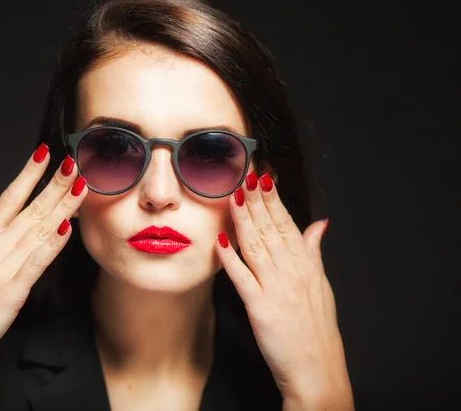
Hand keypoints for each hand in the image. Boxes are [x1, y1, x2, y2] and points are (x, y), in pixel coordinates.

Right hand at [0, 143, 87, 375]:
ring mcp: (2, 265)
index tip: (43, 154)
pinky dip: (52, 244)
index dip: (28, 174)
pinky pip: (37, 261)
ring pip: (39, 228)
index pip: (8, 197)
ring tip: (81, 185)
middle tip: (74, 162)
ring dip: (62, 205)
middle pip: (30, 208)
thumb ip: (1, 247)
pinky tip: (67, 229)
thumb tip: (28, 230)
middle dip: (54, 183)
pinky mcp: (12, 288)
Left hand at [215, 172, 353, 407]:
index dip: (272, 198)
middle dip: (256, 198)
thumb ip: (315, 250)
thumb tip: (320, 224)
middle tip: (244, 173)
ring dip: (244, 219)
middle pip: (270, 227)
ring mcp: (277, 288)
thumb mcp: (321, 283)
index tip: (260, 176)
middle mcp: (292, 270)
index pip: (286, 222)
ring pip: (256, 245)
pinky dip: (231, 259)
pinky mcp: (261, 308)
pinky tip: (220, 240)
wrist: (317, 368)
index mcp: (306, 263)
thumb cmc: (316, 325)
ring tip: (233, 195)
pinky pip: (243, 278)